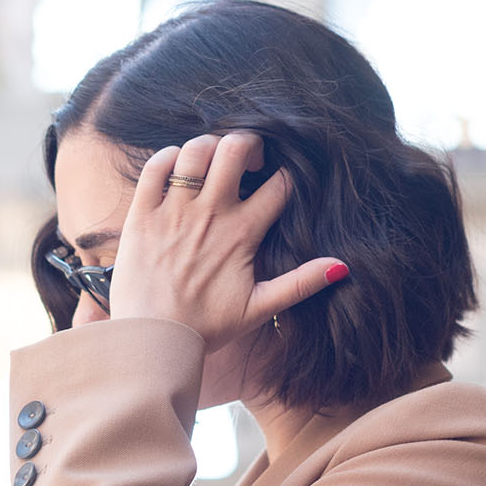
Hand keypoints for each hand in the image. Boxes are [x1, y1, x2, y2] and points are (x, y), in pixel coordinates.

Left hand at [107, 130, 346, 350]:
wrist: (153, 341)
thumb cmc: (207, 327)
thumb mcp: (260, 308)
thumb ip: (301, 283)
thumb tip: (342, 266)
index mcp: (242, 233)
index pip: (279, 183)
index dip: (285, 175)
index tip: (276, 180)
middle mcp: (210, 214)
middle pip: (235, 149)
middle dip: (248, 144)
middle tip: (247, 161)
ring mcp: (174, 211)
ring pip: (196, 150)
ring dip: (209, 147)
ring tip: (212, 163)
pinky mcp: (143, 214)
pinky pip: (155, 167)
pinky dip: (169, 157)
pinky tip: (177, 170)